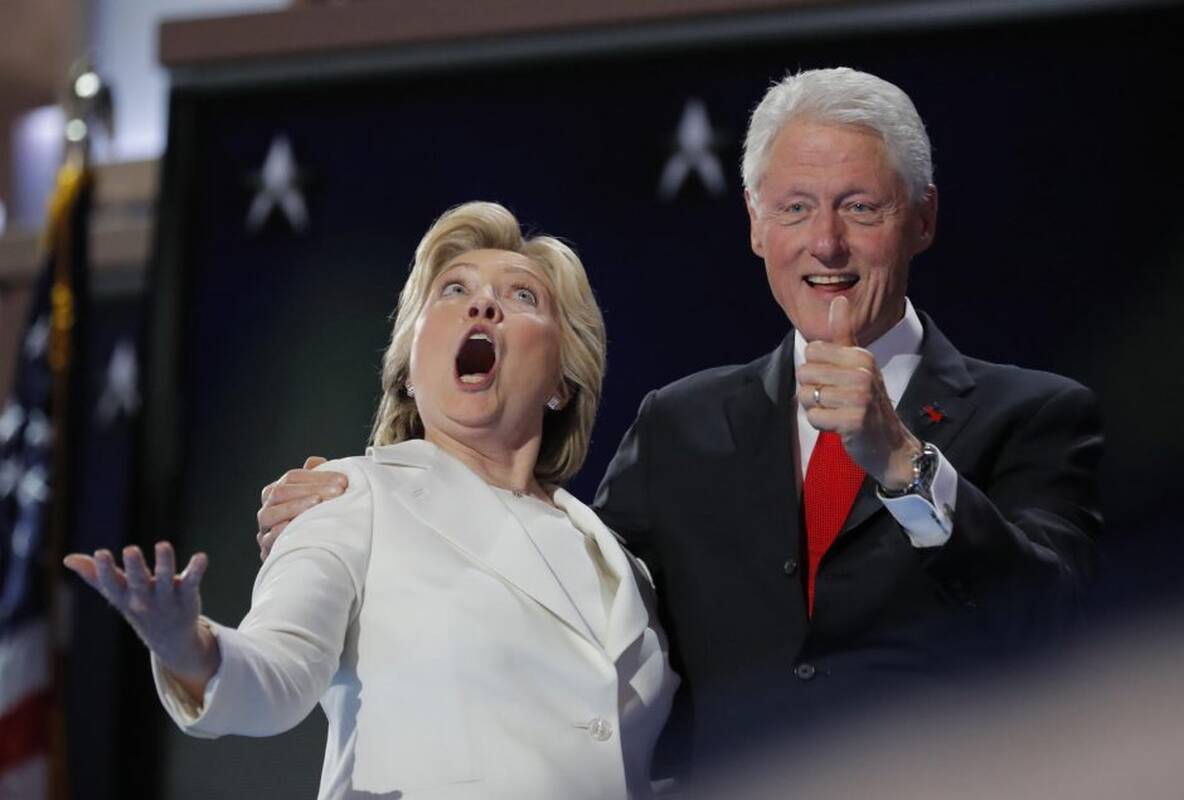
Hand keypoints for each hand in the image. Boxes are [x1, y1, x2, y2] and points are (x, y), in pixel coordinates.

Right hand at [63, 542, 218, 700]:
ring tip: (163, 545)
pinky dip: (196, 570)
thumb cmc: (138, 607)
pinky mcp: (188, 594)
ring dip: (165, 564)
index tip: (100, 552)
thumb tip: (67, 558)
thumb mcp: (116, 594)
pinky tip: (201, 557)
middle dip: (134, 567)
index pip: (112, 584)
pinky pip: (192, 581)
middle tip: (130, 550)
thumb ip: (95, 575)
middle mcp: (144, 598)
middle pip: (139, 582)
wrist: (170, 638)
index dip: (105, 570)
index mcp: (125, 597)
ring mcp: (167, 598)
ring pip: (167, 580)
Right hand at [256, 456, 347, 559]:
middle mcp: (267, 510)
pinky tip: (298, 526)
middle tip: (337, 491)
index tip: (342, 480)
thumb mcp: (319, 497)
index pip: (292, 477)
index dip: (317, 476)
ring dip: (295, 507)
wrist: (310, 558)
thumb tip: (315, 461)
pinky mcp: (267, 552)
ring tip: (318, 503)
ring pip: (271, 514)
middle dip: (310, 489)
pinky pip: (269, 540)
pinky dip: (282, 532)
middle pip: (280, 492)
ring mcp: (264, 531)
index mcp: (277, 493)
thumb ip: (316, 478)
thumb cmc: (316, 522)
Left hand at [796, 296, 920, 488]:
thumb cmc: (868, 402)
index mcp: (861, 355)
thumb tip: (838, 298)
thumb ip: (844, 332)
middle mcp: (863, 372)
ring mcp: (860, 397)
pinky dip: (821, 425)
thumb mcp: (860, 364)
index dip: (816, 369)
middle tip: (835, 400)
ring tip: (838, 412)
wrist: (890, 444)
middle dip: (812, 389)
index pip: (811, 350)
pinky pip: (814, 417)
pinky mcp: (853, 421)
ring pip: (806, 396)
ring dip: (816, 409)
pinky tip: (839, 426)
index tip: (835, 380)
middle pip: (804, 372)